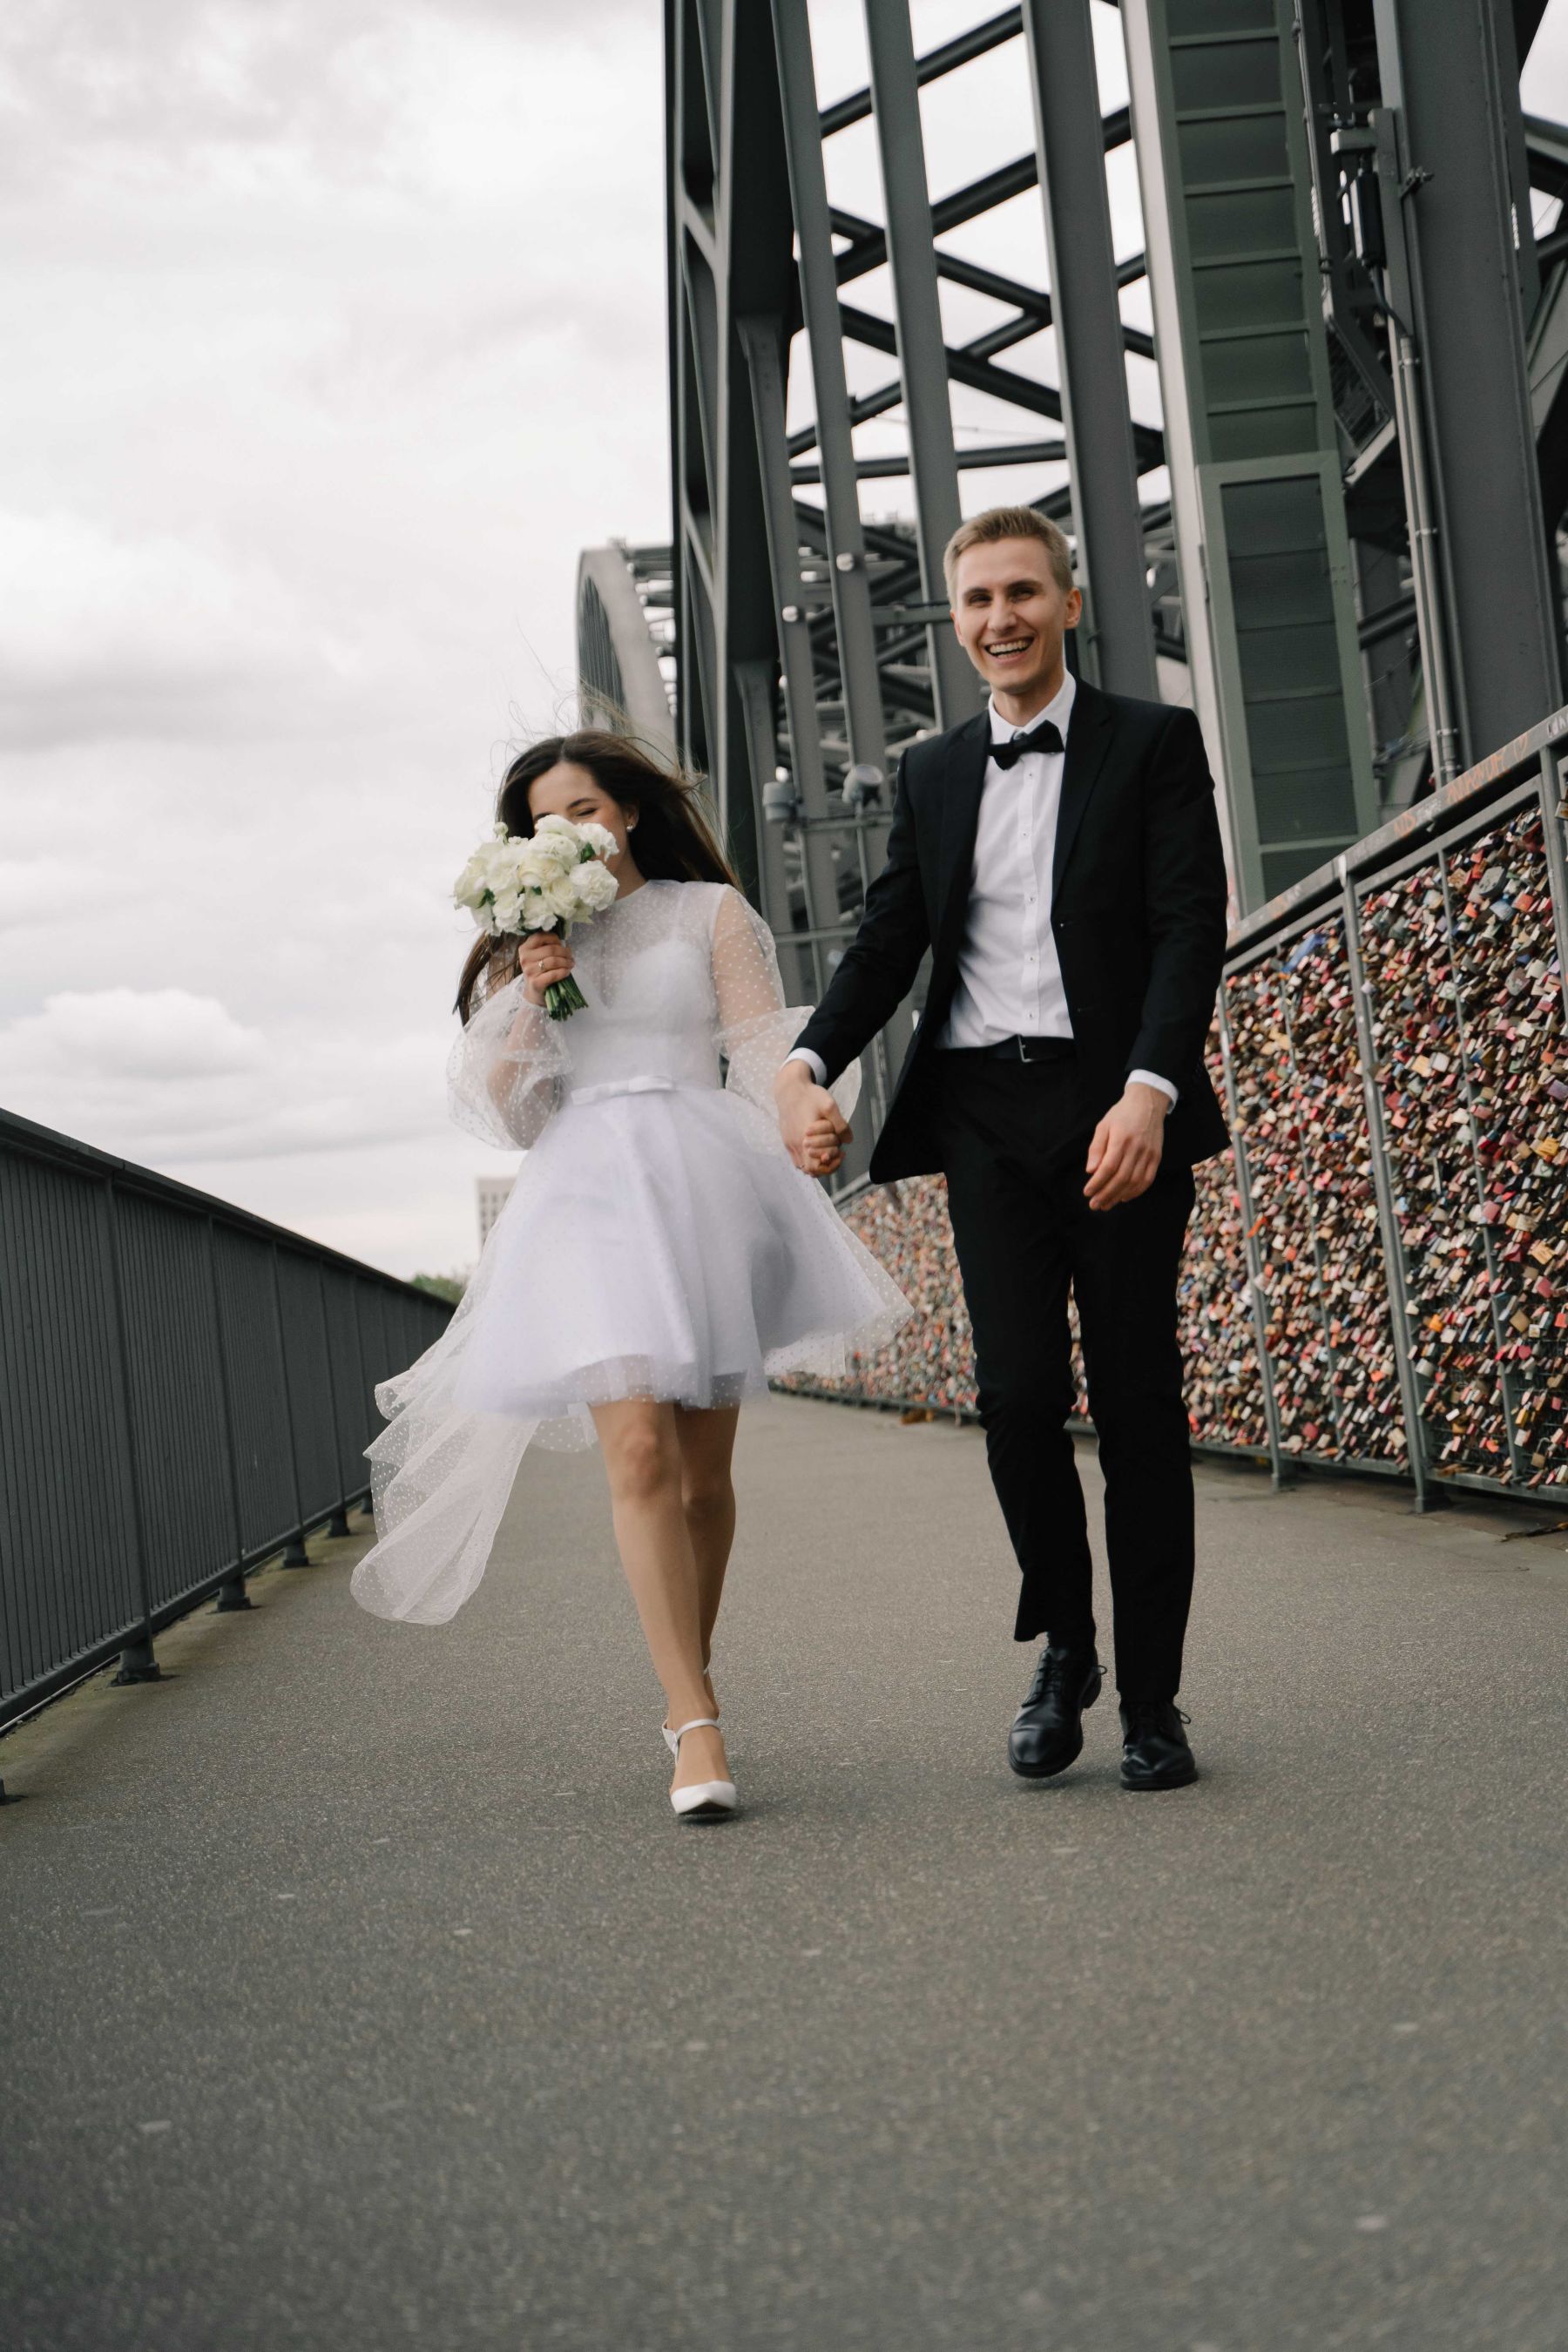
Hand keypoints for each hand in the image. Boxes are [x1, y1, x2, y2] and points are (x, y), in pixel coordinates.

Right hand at [518, 929, 573, 1007]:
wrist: (533, 991)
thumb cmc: (539, 970)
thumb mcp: (538, 956)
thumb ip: (547, 946)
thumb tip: (565, 944)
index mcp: (524, 948)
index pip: (540, 936)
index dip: (554, 939)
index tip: (561, 944)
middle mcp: (525, 958)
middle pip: (550, 949)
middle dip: (565, 952)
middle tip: (570, 956)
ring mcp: (529, 971)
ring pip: (554, 961)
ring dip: (566, 962)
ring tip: (571, 963)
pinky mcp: (536, 982)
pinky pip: (554, 974)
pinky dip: (564, 972)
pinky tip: (567, 971)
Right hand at [774, 1060, 850, 1175]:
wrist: (790, 1088)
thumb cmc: (810, 1096)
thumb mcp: (830, 1106)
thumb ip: (840, 1125)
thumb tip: (849, 1140)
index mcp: (804, 1138)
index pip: (815, 1167)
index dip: (829, 1166)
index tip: (840, 1153)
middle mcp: (795, 1144)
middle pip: (810, 1170)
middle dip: (826, 1164)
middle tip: (838, 1151)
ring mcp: (789, 1143)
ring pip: (802, 1166)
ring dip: (816, 1162)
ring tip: (827, 1150)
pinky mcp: (786, 1140)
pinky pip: (796, 1158)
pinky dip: (807, 1157)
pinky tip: (817, 1146)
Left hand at [1084, 1082, 1167, 1209]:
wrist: (1148, 1103)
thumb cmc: (1121, 1114)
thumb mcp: (1103, 1126)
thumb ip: (1096, 1148)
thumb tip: (1091, 1170)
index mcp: (1121, 1139)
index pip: (1108, 1167)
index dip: (1097, 1182)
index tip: (1087, 1192)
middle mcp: (1137, 1148)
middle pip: (1121, 1178)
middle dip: (1106, 1194)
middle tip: (1094, 1205)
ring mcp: (1149, 1153)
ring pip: (1134, 1182)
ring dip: (1119, 1196)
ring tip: (1106, 1205)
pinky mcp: (1157, 1157)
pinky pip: (1147, 1179)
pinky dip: (1136, 1192)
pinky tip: (1124, 1197)